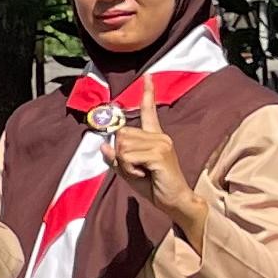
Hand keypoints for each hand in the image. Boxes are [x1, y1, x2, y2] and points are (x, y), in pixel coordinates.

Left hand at [106, 78, 202, 232]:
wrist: (175, 200)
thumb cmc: (154, 186)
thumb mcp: (129, 172)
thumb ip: (116, 159)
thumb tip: (102, 144)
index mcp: (154, 137)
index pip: (150, 111)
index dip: (148, 93)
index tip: (147, 76)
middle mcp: (160, 136)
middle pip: (121, 135)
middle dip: (121, 155)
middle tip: (137, 169)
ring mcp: (161, 143)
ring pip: (122, 146)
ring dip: (125, 164)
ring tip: (142, 172)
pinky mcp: (159, 153)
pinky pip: (127, 157)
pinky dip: (130, 169)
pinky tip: (145, 174)